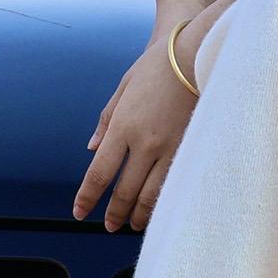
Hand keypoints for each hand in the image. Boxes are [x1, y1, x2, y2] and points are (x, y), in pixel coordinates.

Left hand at [74, 0, 232, 231]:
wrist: (198, 52)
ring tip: (131, 224)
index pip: (100, 173)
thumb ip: (107, 121)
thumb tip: (93, 149)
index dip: (88, 197)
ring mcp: (170, 147)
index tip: (80, 212)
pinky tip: (158, 207)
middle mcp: (145, 142)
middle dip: (114, 212)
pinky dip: (162, 200)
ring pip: (151, 195)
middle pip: (125, 191)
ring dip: (139, 214)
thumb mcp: (124, 87)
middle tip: (108, 225)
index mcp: (123, 126)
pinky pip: (173, 183)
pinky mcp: (191, 147)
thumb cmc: (158, 65)